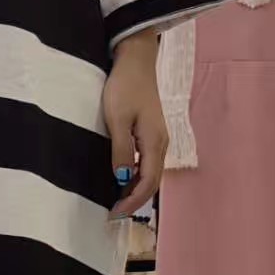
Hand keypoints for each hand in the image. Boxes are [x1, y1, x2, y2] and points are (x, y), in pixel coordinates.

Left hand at [102, 29, 168, 218]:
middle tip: (113, 214)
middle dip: (134, 201)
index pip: (147, 183)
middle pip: (152, 182)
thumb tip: (121, 178)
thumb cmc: (125, 85)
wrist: (136, 60)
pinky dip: (136, 177)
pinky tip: (122, 179)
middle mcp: (161, 144)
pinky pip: (147, 163)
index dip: (131, 201)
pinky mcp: (152, 133)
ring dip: (135, 190)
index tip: (115, 214)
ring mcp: (158, 138)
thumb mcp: (117, 118)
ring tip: (116, 201)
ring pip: (150, 174)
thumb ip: (120, 150)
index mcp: (155, 142)